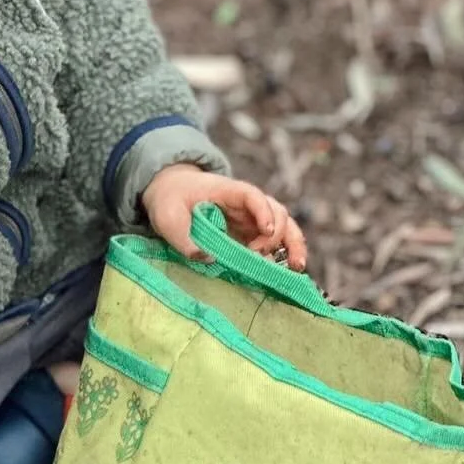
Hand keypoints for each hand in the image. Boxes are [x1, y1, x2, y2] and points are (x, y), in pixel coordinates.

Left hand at [142, 166, 306, 270]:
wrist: (172, 193)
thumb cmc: (170, 199)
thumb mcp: (166, 216)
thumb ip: (182, 237)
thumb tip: (208, 258)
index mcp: (227, 191)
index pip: (252, 195)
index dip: (263, 210)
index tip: (266, 229)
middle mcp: (246, 205)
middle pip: (276, 211)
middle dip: (276, 235)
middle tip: (260, 257)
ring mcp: (251, 220)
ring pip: (284, 226)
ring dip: (292, 245)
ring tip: (296, 267)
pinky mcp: (250, 235)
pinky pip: (274, 243)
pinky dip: (284, 255)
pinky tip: (288, 273)